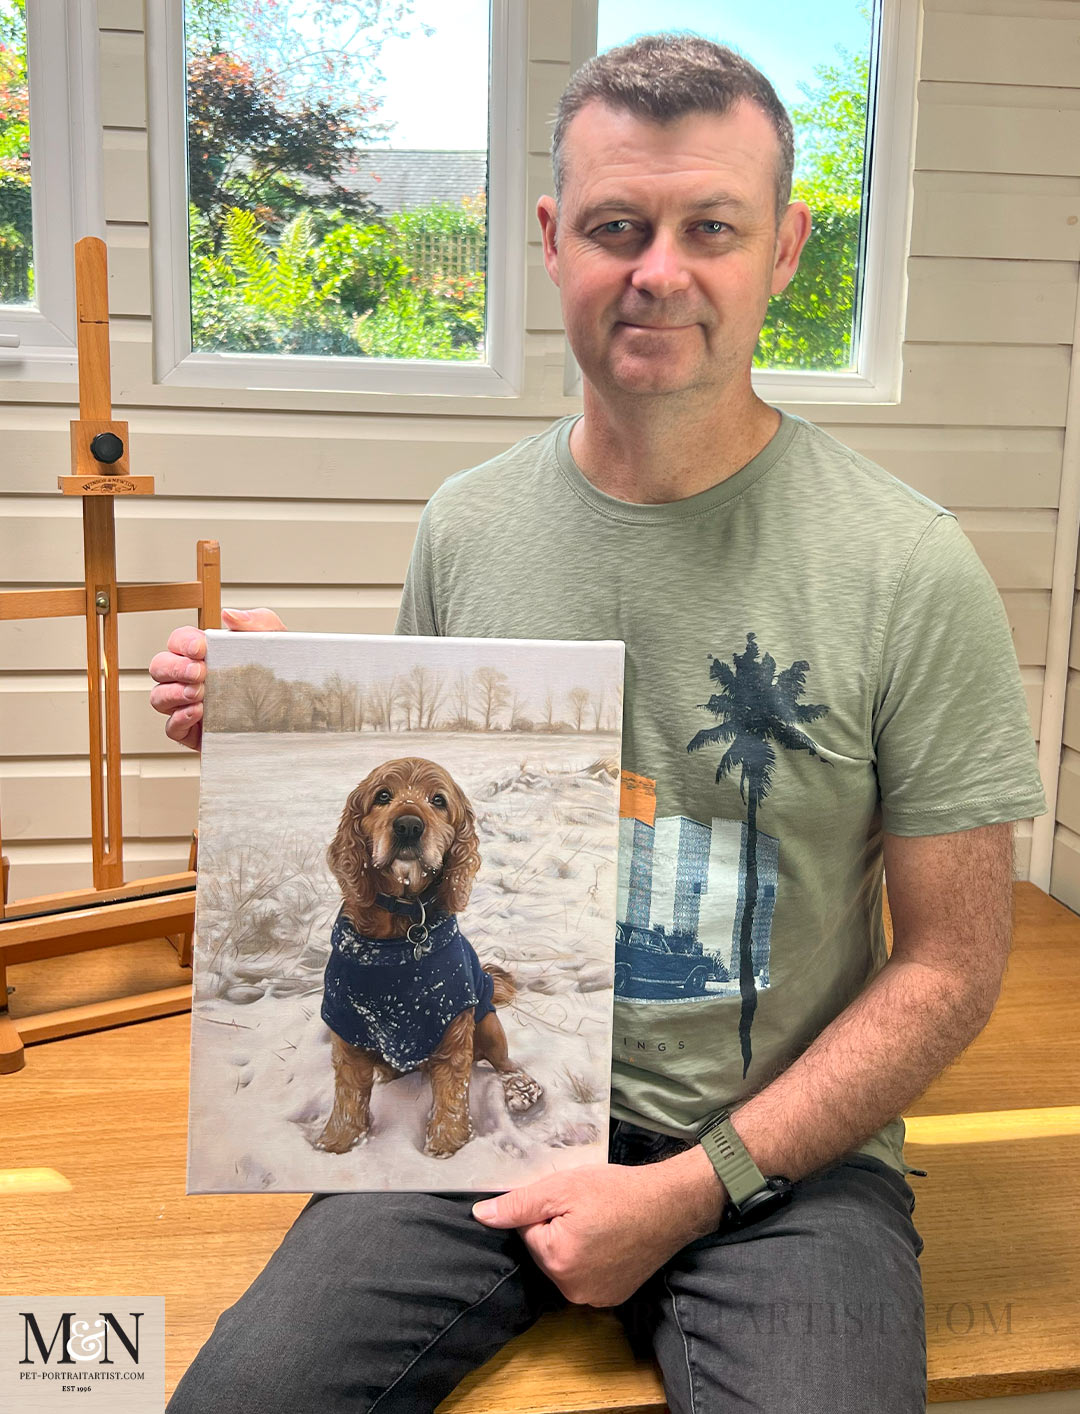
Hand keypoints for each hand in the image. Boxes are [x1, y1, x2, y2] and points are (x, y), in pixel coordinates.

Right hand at [148, 606, 285, 750]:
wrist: (297, 718)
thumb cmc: (281, 679)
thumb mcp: (277, 644)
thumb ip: (257, 622)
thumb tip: (229, 615)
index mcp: (205, 654)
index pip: (177, 641)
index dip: (182, 642)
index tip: (200, 648)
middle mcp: (191, 679)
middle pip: (159, 667)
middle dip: (175, 667)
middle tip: (200, 672)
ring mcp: (189, 706)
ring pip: (158, 697)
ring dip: (173, 693)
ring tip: (199, 693)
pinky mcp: (194, 733)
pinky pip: (171, 728)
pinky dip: (179, 718)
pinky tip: (198, 712)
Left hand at [471, 1151, 725, 1306]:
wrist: (670, 1205)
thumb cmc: (616, 1191)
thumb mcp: (562, 1188)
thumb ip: (518, 1205)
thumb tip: (480, 1215)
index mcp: (556, 1261)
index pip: (527, 1232)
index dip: (545, 1210)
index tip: (570, 1199)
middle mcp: (572, 1289)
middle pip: (545, 1251)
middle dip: (557, 1229)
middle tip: (586, 1208)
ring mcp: (595, 1298)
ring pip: (565, 1264)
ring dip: (574, 1244)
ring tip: (600, 1223)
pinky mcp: (613, 1298)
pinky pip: (587, 1276)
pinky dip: (593, 1259)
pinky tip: (611, 1240)